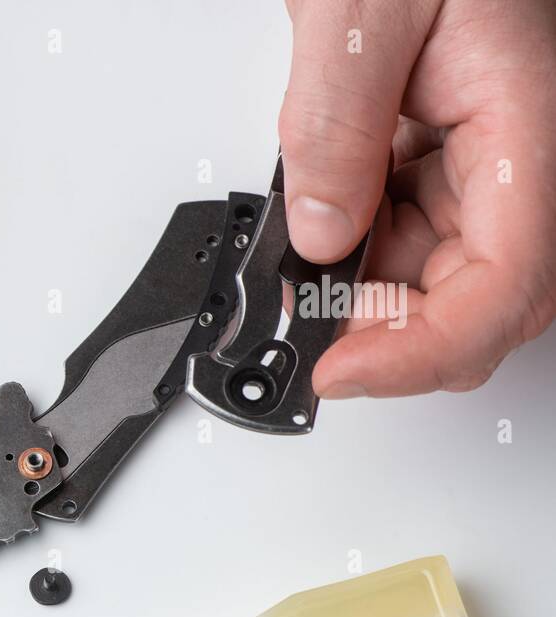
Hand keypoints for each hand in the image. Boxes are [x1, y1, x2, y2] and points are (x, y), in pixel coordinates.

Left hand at [279, 0, 555, 396]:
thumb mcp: (360, 12)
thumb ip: (337, 128)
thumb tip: (321, 233)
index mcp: (532, 125)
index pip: (506, 285)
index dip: (423, 352)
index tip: (340, 372)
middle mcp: (523, 156)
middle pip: (477, 302)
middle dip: (386, 332)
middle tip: (298, 319)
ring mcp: (488, 164)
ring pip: (437, 280)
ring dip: (360, 293)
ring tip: (294, 257)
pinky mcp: (450, 161)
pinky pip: (407, 237)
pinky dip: (354, 253)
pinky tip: (318, 221)